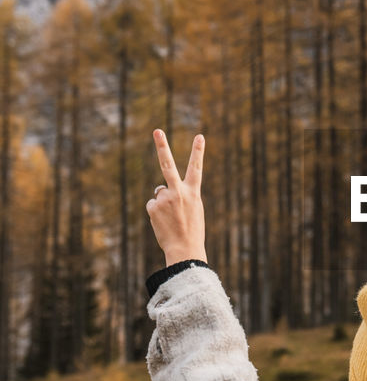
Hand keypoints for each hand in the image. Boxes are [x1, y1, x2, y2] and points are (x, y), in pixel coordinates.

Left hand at [146, 130, 207, 265]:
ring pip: (159, 193)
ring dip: (162, 203)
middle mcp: (179, 192)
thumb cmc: (192, 231)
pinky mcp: (153, 207)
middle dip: (162, 146)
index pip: (196, 168)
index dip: (198, 151)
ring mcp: (165, 198)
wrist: (184, 249)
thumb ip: (182, 195)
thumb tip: (160, 189)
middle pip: (168, 164)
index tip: (200, 136)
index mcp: (193, 192)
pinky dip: (155, 212)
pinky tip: (163, 222)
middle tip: (157, 131)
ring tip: (171, 218)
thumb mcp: (194, 209)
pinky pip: (152, 204)